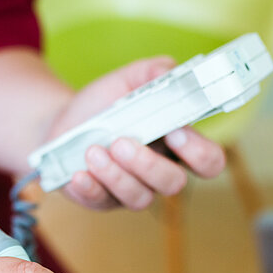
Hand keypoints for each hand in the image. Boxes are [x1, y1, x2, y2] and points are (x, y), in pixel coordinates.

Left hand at [48, 56, 225, 209]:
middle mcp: (158, 172)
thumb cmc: (105, 103)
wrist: (65, 120)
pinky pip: (101, 202)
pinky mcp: (101, 199)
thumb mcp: (129, 80)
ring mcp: (131, 189)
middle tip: (121, 142)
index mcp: (176, 145)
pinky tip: (79, 174)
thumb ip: (153, 71)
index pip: (208, 161)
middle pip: (173, 183)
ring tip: (93, 151)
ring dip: (116, 175)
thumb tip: (168, 70)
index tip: (175, 133)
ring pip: (139, 198)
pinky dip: (91, 189)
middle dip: (149, 165)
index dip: (199, 153)